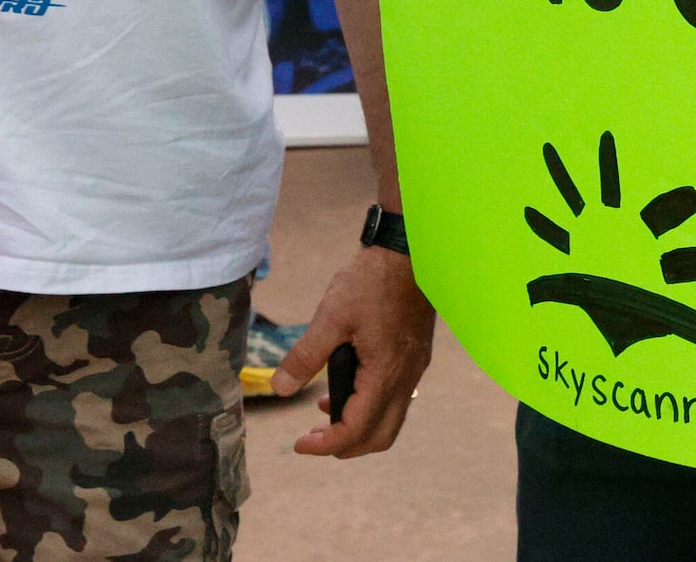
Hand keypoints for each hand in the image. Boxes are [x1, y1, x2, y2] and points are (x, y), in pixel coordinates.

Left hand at [274, 245, 437, 457]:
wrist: (408, 250)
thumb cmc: (371, 280)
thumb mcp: (330, 317)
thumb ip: (305, 357)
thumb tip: (279, 389)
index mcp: (385, 374)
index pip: (356, 431)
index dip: (325, 446)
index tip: (299, 444)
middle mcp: (405, 378)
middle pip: (381, 437)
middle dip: (345, 446)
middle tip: (313, 438)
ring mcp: (414, 367)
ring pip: (391, 419)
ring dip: (359, 426)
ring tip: (323, 412)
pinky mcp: (415, 355)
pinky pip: (396, 397)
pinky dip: (371, 406)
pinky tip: (347, 383)